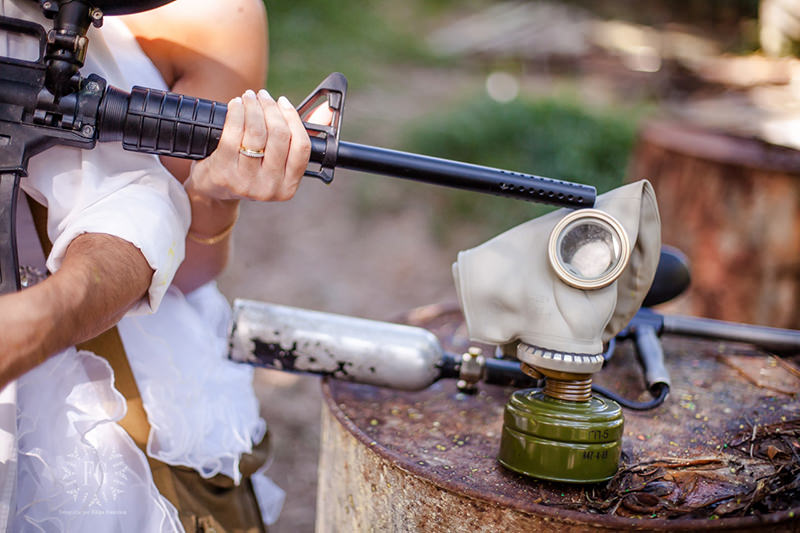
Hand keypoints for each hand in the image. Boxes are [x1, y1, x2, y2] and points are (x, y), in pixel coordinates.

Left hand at [186, 89, 322, 202]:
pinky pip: (233, 134)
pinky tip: (236, 105)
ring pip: (256, 132)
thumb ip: (300, 136)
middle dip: (270, 108)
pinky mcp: (223, 173)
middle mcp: (270, 188)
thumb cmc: (250, 168)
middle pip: (278, 135)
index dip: (293, 118)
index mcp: (288, 186)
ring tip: (248, 97)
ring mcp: (246, 183)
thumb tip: (327, 111)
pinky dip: (236, 113)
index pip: (301, 147)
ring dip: (252, 107)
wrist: (214, 190)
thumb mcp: (277, 159)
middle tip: (263, 96)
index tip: (283, 102)